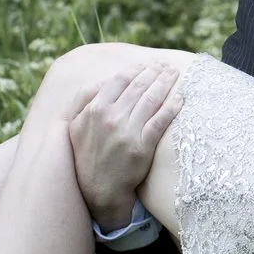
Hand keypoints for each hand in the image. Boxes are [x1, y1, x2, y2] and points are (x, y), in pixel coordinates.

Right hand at [67, 64, 183, 226]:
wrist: (98, 188)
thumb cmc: (85, 154)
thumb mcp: (73, 125)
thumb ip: (83, 100)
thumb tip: (102, 80)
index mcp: (95, 109)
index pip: (120, 80)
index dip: (136, 70)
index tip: (147, 65)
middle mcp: (111, 118)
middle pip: (139, 87)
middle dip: (155, 72)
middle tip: (166, 66)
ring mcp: (128, 132)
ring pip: (151, 100)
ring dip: (165, 83)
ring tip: (174, 74)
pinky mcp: (143, 146)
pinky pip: (161, 120)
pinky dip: (172, 106)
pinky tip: (180, 98)